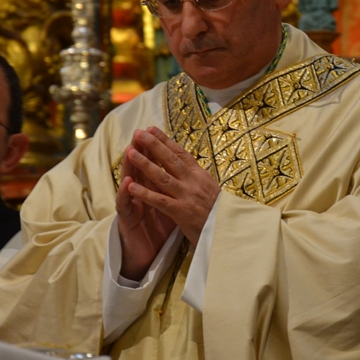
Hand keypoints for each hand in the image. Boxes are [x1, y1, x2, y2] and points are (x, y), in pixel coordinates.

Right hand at [116, 132, 176, 280]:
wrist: (142, 257)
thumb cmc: (157, 232)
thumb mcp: (171, 209)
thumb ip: (173, 192)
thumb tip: (189, 176)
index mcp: (153, 190)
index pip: (156, 166)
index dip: (157, 150)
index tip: (159, 132)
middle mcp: (140, 194)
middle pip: (141, 169)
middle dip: (142, 151)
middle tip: (141, 132)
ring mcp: (131, 206)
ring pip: (129, 182)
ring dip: (130, 166)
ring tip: (130, 150)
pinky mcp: (126, 220)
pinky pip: (125, 206)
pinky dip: (126, 194)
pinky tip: (127, 182)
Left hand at [125, 127, 220, 246]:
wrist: (229, 230)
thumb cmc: (219, 212)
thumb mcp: (211, 188)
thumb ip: (196, 177)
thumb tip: (184, 163)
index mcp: (200, 174)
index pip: (180, 153)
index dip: (165, 140)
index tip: (151, 129)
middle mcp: (193, 181)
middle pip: (170, 159)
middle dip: (153, 145)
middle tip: (138, 133)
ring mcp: (187, 196)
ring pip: (162, 176)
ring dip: (145, 164)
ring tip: (130, 153)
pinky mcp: (182, 212)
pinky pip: (160, 200)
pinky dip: (145, 193)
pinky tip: (131, 186)